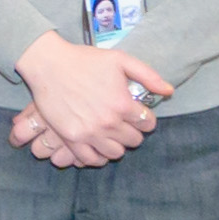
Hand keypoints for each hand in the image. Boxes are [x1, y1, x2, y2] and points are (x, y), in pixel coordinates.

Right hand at [11, 32, 167, 167]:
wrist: (50, 65)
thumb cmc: (85, 60)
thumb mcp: (120, 60)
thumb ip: (148, 75)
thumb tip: (169, 91)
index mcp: (123, 104)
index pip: (148, 124)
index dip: (145, 118)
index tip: (137, 114)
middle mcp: (108, 122)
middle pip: (134, 141)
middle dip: (133, 132)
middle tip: (124, 123)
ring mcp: (89, 133)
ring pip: (115, 153)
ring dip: (117, 145)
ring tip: (111, 135)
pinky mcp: (71, 139)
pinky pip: (91, 159)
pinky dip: (98, 156)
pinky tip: (98, 146)